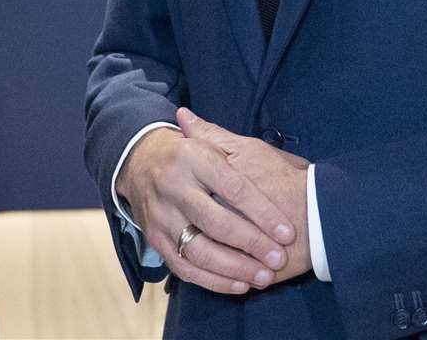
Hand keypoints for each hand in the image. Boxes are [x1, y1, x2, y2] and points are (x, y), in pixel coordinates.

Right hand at [116, 121, 298, 294]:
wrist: (138, 162)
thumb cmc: (188, 154)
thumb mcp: (210, 141)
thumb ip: (246, 153)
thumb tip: (287, 157)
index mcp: (192, 157)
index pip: (233, 188)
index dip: (263, 213)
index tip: (288, 233)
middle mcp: (173, 185)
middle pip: (216, 222)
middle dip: (251, 244)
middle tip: (278, 259)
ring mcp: (161, 215)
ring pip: (199, 250)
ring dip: (235, 268)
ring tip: (264, 277)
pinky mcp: (155, 238)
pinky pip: (184, 267)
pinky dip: (213, 281)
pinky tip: (240, 285)